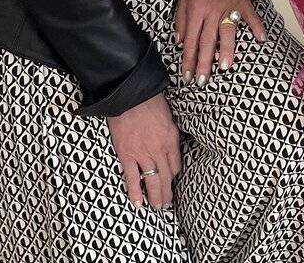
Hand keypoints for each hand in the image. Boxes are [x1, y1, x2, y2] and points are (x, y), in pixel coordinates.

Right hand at [106, 92, 180, 208]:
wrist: (129, 94)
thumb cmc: (148, 101)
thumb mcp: (167, 117)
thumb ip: (168, 134)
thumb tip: (168, 147)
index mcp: (171, 139)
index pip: (176, 166)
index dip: (173, 176)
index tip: (170, 181)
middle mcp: (159, 150)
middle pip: (167, 177)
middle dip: (167, 194)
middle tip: (165, 205)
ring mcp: (143, 153)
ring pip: (153, 181)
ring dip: (156, 197)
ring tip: (157, 208)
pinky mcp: (127, 154)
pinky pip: (132, 178)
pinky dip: (135, 192)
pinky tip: (138, 204)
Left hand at [175, 0, 267, 85]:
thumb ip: (181, 21)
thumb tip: (180, 42)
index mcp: (196, 11)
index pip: (190, 40)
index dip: (188, 59)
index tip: (186, 76)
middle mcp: (212, 11)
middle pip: (207, 41)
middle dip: (204, 63)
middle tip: (202, 81)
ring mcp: (229, 7)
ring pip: (227, 32)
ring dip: (226, 50)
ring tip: (225, 67)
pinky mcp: (243, 2)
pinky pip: (251, 16)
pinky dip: (257, 27)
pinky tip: (261, 40)